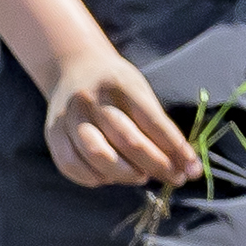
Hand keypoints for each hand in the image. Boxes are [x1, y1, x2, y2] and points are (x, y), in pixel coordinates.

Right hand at [39, 42, 202, 188]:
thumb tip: (185, 165)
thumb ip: (158, 125)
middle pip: (127, 140)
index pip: (153, 120)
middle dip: (156, 165)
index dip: (175, 148)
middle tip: (174, 178)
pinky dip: (94, 178)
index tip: (192, 169)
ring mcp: (68, 116)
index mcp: (120, 83)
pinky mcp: (52, 133)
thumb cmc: (117, 86)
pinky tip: (110, 177)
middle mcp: (91, 99)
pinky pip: (71, 164)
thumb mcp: (140, 91)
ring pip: (97, 154)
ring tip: (142, 177)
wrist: (73, 66)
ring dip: (125, 174)